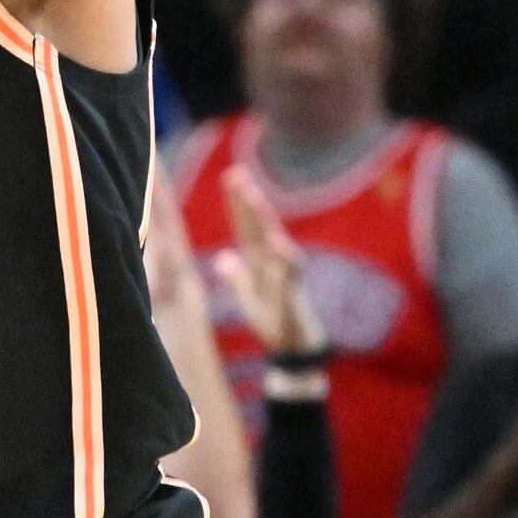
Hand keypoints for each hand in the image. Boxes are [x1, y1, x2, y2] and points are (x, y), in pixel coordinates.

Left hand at [222, 165, 323, 361]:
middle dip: (248, 200)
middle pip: (259, 225)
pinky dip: (283, 257)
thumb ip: (236, 276)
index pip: (247, 226)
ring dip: (263, 218)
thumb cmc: (273, 317)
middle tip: (237, 173)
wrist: (295, 343)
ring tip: (251, 197)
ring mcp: (285, 273)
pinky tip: (277, 242)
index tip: (230, 175)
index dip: (238, 203)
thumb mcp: (248, 297)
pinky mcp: (293, 292)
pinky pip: (288, 273)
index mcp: (260, 260)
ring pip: (273, 241)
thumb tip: (222, 258)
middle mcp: (274, 260)